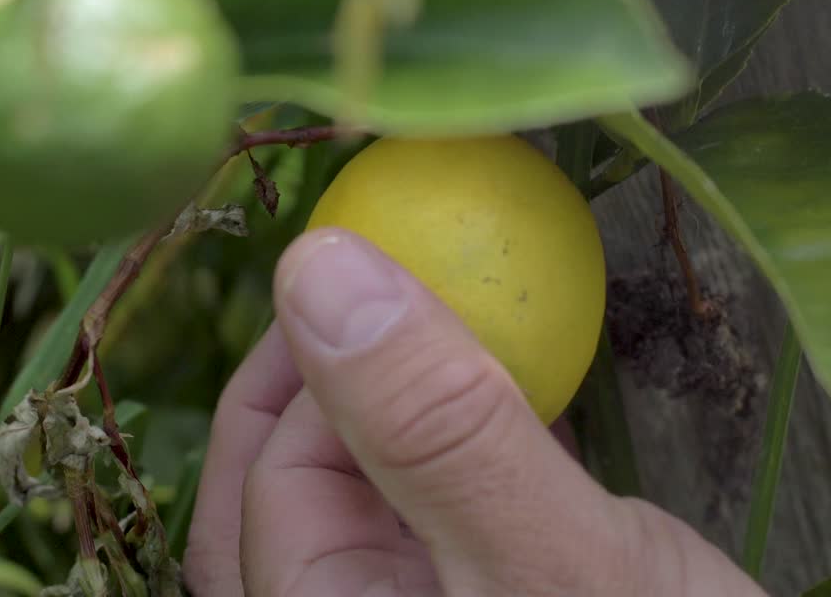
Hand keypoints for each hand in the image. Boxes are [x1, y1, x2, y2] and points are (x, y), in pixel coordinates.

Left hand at [185, 228, 763, 595]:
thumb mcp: (556, 568)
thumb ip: (432, 428)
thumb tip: (319, 273)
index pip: (274, 482)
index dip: (314, 360)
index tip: (368, 264)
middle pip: (290, 497)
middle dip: (326, 386)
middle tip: (378, 291)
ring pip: (366, 505)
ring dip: (392, 412)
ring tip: (435, 328)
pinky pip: (439, 519)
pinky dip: (458, 450)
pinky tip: (503, 399)